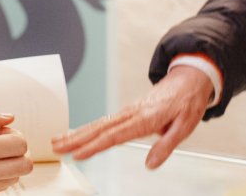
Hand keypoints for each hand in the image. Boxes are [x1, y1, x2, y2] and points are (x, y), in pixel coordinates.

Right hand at [50, 66, 213, 168]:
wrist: (189, 80)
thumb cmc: (187, 102)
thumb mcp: (185, 127)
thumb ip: (166, 146)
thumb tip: (150, 164)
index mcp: (145, 119)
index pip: (114, 136)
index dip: (94, 146)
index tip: (78, 154)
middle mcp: (132, 113)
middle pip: (99, 128)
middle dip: (76, 139)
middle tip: (56, 147)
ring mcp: (128, 111)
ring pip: (98, 123)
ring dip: (77, 132)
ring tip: (58, 141)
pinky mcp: (128, 111)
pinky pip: (104, 121)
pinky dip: (88, 128)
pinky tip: (78, 134)